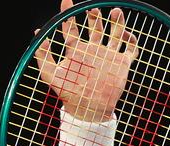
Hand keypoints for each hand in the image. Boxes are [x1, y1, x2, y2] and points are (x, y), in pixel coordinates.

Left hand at [35, 0, 138, 121]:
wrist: (88, 109)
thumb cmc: (68, 93)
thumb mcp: (50, 74)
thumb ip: (42, 55)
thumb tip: (38, 34)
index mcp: (75, 52)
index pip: (70, 29)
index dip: (67, 14)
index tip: (65, 1)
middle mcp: (92, 51)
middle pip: (94, 27)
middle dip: (93, 16)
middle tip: (91, 7)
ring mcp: (107, 56)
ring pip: (114, 33)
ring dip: (116, 21)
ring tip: (115, 11)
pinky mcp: (121, 63)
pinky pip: (131, 48)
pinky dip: (131, 39)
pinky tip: (125, 35)